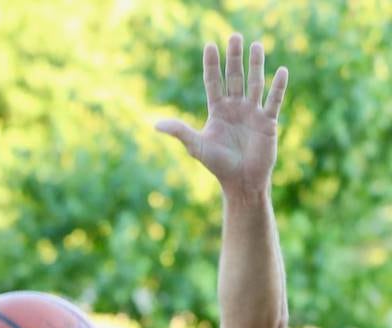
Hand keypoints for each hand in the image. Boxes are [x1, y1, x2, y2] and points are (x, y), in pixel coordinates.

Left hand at [155, 35, 287, 196]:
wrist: (241, 182)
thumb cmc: (218, 166)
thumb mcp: (197, 146)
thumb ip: (180, 131)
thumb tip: (155, 124)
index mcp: (218, 110)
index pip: (214, 82)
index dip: (212, 65)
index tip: (210, 45)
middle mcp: (235, 107)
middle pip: (235, 76)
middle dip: (235, 57)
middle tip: (235, 36)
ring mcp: (252, 113)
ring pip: (255, 83)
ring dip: (256, 65)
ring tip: (256, 45)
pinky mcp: (268, 122)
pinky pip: (274, 100)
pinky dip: (278, 87)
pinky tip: (281, 71)